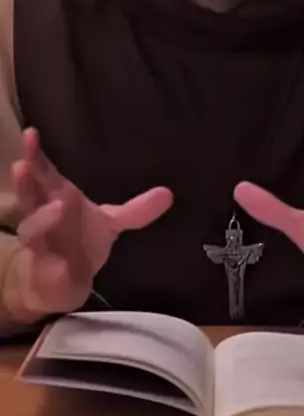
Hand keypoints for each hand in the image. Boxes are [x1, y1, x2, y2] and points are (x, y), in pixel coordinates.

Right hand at [3, 128, 172, 322]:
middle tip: (23, 165)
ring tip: (56, 207)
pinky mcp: (42, 275)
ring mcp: (40, 247)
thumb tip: (168, 193)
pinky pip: (45, 271)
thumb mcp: (110, 223)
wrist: (59, 282)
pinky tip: (60, 267)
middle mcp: (41, 217)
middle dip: (25, 181)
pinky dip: (52, 269)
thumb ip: (136, 211)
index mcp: (55, 197)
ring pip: (31, 231)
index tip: (32, 133)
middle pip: (28, 195)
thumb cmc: (78, 241)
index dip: (36, 154)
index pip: (43, 171)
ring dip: (39, 221)